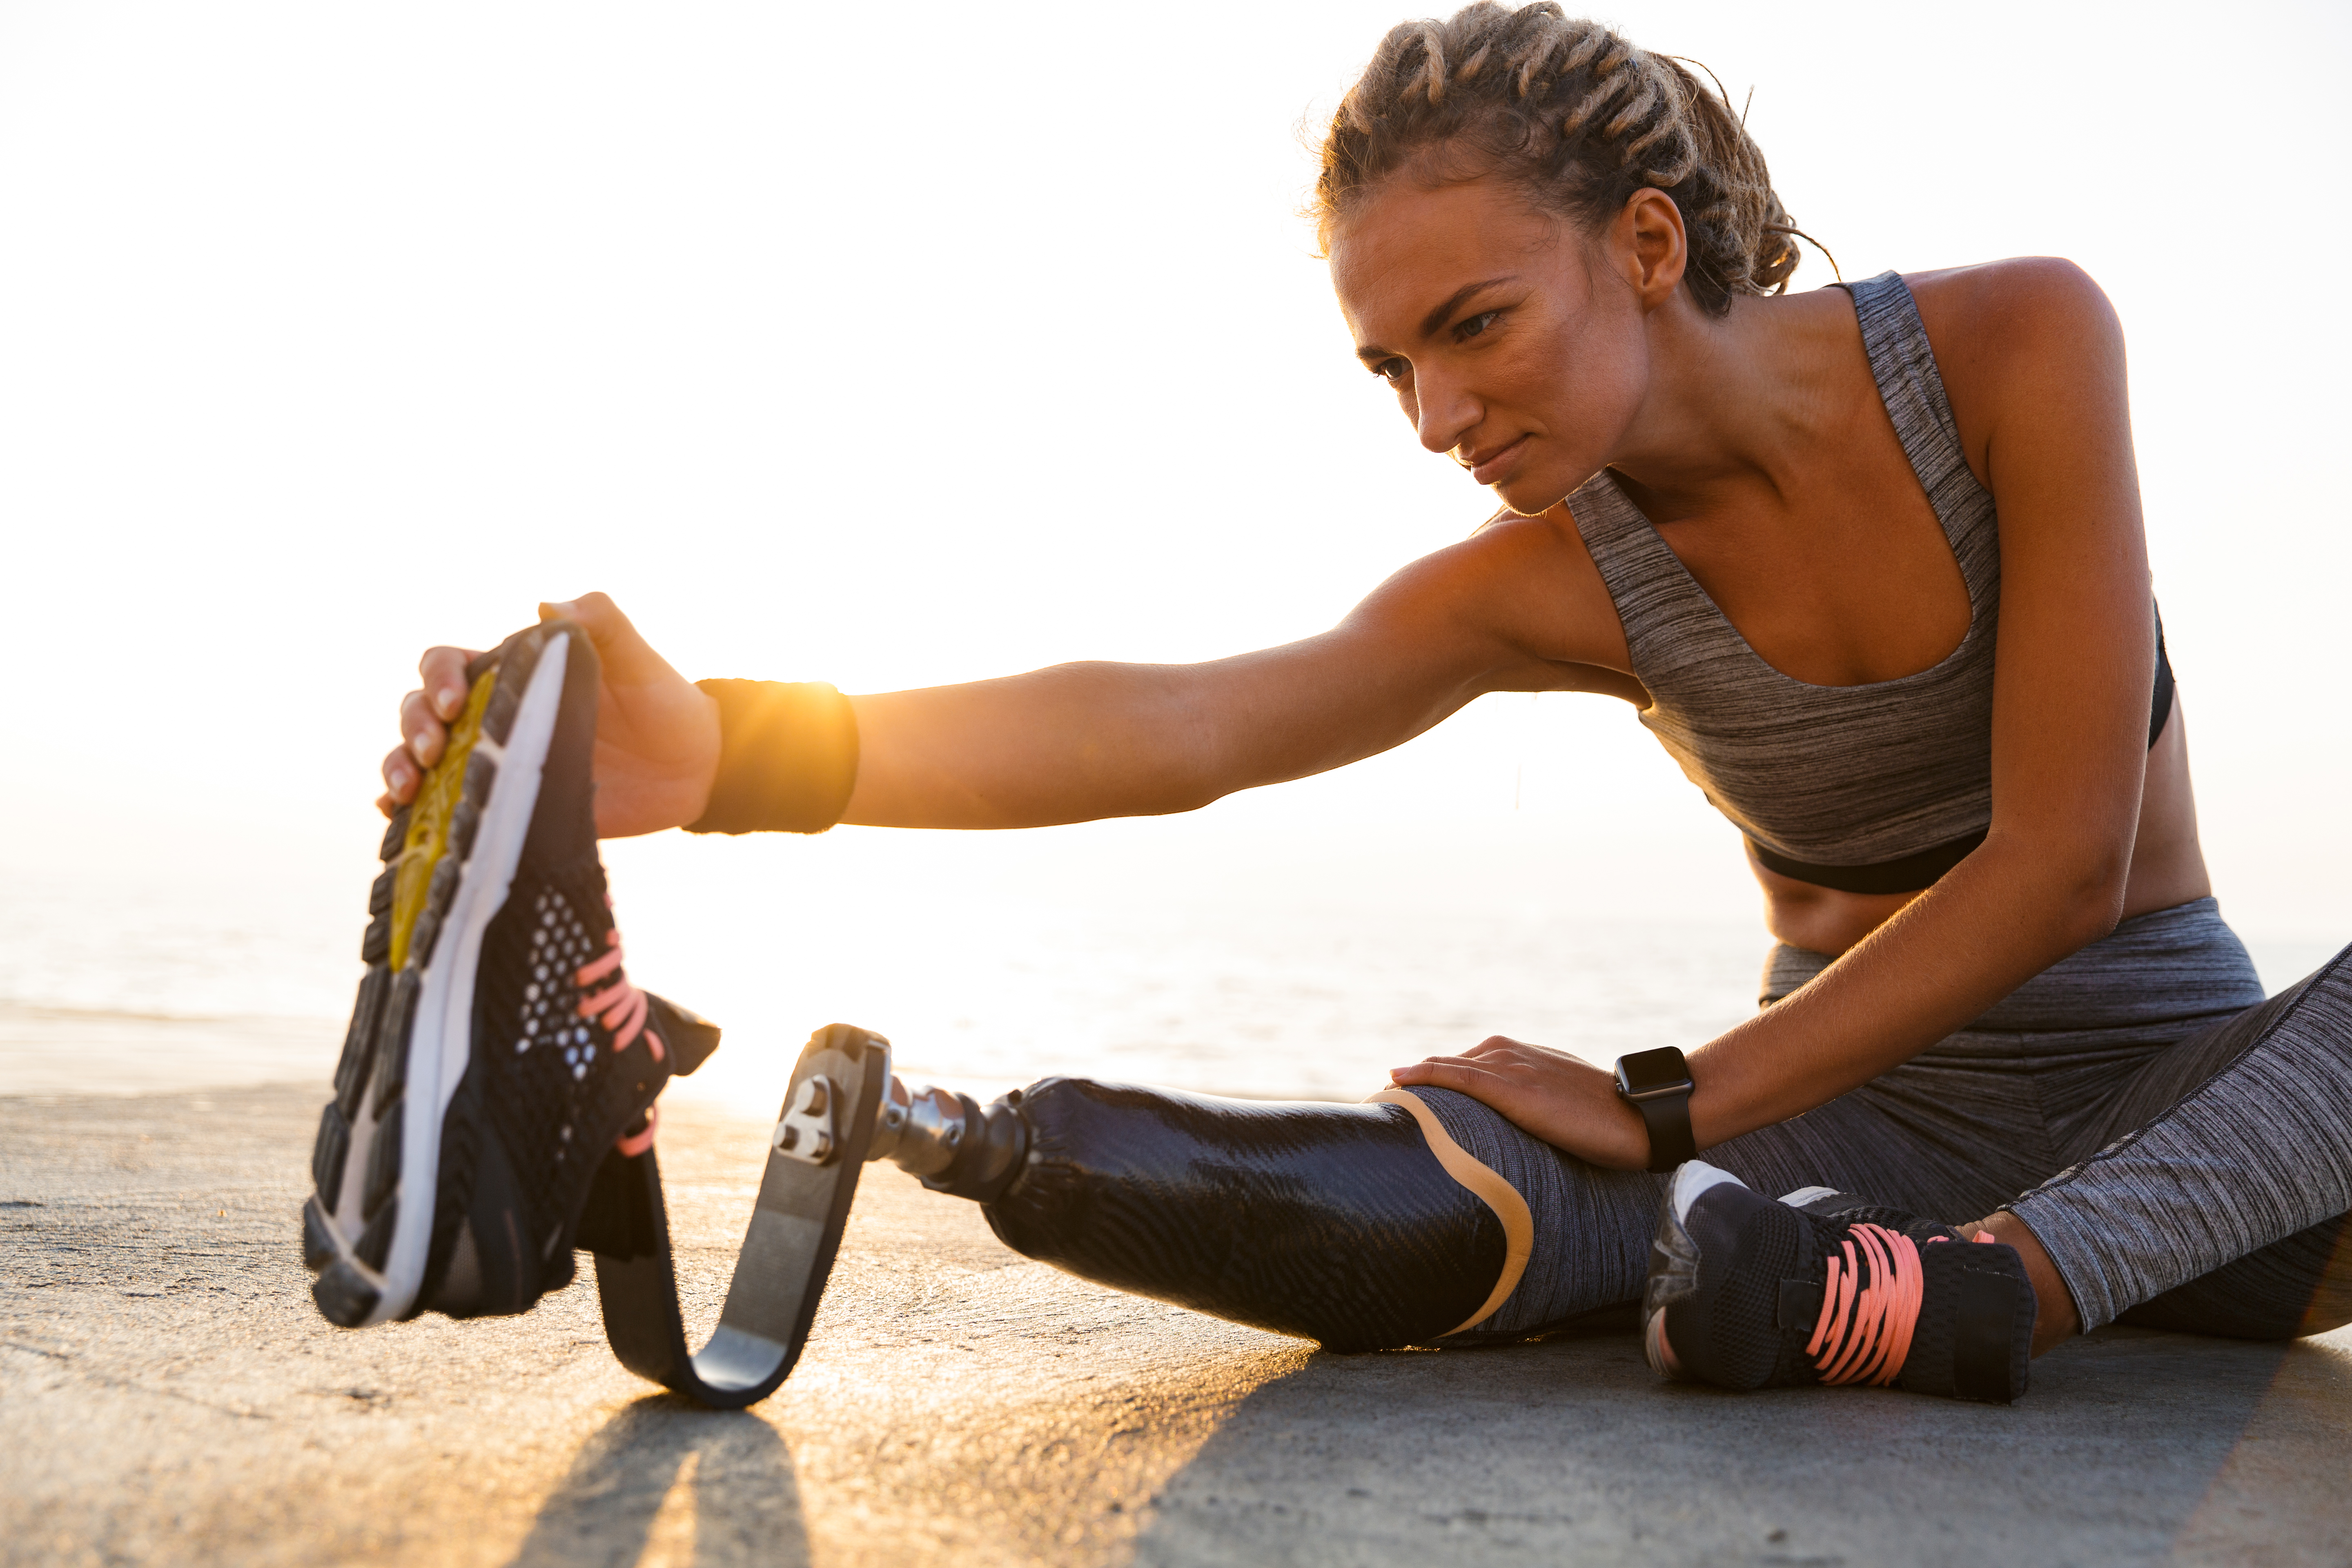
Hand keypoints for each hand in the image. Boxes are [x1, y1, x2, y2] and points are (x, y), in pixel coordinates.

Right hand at [378, 592, 721, 837]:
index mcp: (514, 674)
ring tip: (407, 790)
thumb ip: (601, 623)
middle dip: (413, 726)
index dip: (439, 677)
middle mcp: (495, 716)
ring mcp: (496, 762)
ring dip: (399, 767)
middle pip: (420, 710)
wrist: (693, 769)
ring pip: (420, 757)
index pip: (448, 663)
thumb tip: (546, 605)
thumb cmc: (664, 702)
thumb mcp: (638, 659)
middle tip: (432, 752)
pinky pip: (446, 807)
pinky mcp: (507, 805)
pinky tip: (399, 816)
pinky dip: (412, 811)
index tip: (456, 702)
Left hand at [1389, 1035, 1652, 1170]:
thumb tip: (1518, 1129)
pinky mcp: (1515, 1088)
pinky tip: (1399, 1078)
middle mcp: (1511, 1054)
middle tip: (1385, 1094)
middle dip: (1419, 1078)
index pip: (1466, 1064)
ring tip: (1383, 1090)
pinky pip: (1460, 1077)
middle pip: (1451, 1064)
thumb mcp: (1562, 1103)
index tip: (1406, 1090)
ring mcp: (1512, 1068)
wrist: (1638, 1116)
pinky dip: (1427, 1075)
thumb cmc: (1607, 1118)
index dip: (1436, 1077)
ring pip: (1449, 1067)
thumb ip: (1533, 1105)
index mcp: (1522, 1057)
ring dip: (1414, 1077)